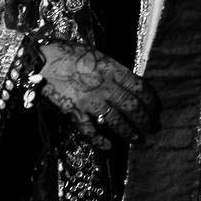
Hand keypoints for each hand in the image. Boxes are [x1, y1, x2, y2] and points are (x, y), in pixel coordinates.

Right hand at [38, 41, 159, 146]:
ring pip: (117, 121)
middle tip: (153, 128)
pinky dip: (101, 140)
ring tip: (138, 139)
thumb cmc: (71, 54)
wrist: (43, 61)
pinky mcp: (75, 112)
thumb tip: (130, 85)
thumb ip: (114, 71)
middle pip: (133, 107)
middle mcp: (105, 86)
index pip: (141, 87)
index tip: (158, 110)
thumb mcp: (99, 56)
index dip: (152, 101)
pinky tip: (109, 146)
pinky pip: (91, 130)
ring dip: (130, 132)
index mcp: (113, 70)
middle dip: (146, 120)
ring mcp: (90, 101)